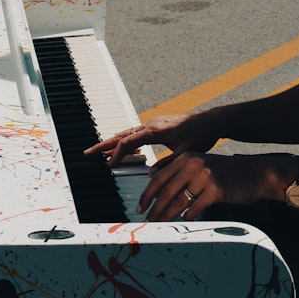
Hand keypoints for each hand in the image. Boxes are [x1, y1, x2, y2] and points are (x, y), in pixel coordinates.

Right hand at [83, 112, 218, 166]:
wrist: (210, 121)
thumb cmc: (200, 136)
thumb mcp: (184, 154)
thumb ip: (166, 164)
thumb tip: (150, 176)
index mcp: (155, 131)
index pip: (128, 142)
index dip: (116, 154)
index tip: (108, 165)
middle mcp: (151, 125)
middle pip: (122, 135)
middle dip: (104, 144)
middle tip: (88, 152)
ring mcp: (152, 124)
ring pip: (126, 133)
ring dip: (112, 142)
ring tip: (99, 151)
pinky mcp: (156, 126)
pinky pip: (134, 133)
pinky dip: (124, 140)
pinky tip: (122, 148)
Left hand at [139, 152, 271, 221]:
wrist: (256, 173)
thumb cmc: (227, 173)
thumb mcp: (202, 166)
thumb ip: (182, 175)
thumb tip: (160, 194)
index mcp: (186, 158)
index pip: (159, 177)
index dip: (147, 194)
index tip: (141, 206)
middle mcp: (193, 164)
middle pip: (166, 191)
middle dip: (154, 209)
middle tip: (148, 220)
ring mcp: (205, 176)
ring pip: (179, 201)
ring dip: (167, 216)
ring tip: (161, 224)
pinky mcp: (216, 190)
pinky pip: (196, 208)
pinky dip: (189, 216)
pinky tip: (185, 219)